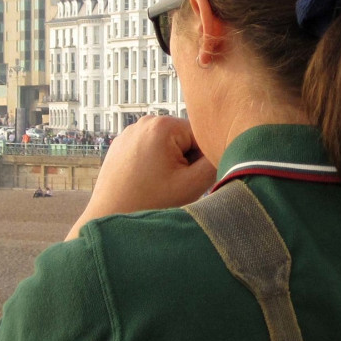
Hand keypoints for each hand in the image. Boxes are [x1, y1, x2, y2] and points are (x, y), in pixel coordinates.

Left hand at [68, 116, 215, 237]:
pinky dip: (154, 166)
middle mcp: (145, 121)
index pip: (202, 135)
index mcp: (163, 125)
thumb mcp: (193, 184)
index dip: (202, 160)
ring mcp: (130, 132)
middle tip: (172, 185)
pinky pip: (150, 151)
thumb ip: (216, 160)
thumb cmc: (150, 203)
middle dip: (185, 161)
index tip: (187, 180)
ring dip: (171, 164)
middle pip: (184, 139)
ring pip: (168, 146)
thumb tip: (230, 146)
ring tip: (158, 185)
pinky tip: (145, 183)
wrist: (111, 219)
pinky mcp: (121, 145)